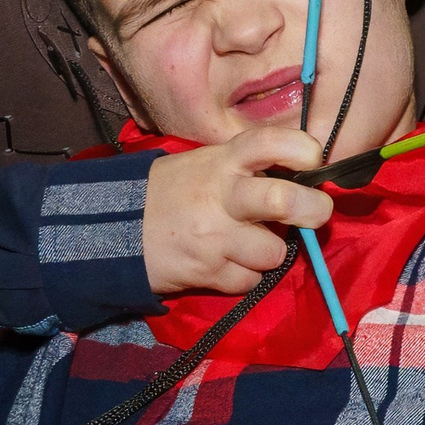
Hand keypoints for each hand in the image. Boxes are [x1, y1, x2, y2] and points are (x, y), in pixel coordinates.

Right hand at [142, 125, 332, 295]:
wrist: (108, 228)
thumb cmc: (169, 192)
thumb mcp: (203, 164)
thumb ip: (246, 168)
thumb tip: (299, 177)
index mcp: (222, 161)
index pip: (267, 143)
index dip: (301, 149)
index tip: (313, 159)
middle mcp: (221, 196)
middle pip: (282, 201)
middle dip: (313, 209)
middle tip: (316, 212)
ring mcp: (214, 237)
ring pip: (273, 252)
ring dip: (268, 252)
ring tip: (247, 244)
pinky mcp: (206, 272)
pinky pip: (249, 280)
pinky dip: (245, 276)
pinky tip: (226, 263)